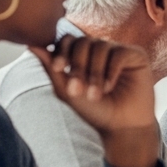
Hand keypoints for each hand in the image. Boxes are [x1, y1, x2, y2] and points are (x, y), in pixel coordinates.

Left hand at [31, 34, 157, 166]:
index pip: (69, 40)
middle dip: (78, 65)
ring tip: (95, 95)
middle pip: (83, 41)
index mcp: (84, 55)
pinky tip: (109, 88)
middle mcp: (101, 49)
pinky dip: (110, 71)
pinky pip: (119, 53)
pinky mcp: (136, 56)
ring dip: (94, 72)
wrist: (121, 127)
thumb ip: (51, 68)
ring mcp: (119, 51)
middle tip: (77, 90)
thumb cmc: (94, 110)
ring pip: (100, 47)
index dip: (62, 50)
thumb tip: (30, 45)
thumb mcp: (67, 91)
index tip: (59, 68)